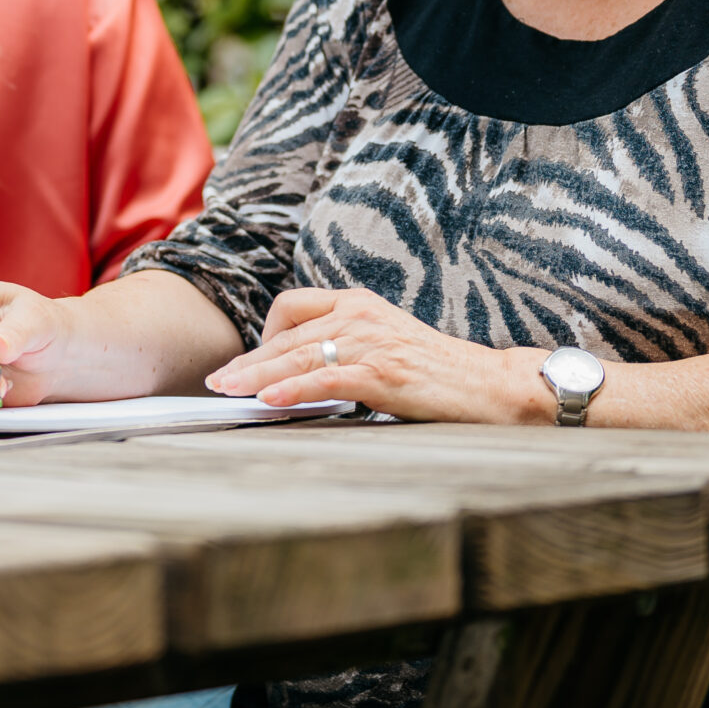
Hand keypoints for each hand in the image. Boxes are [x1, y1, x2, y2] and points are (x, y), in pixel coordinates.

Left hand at [204, 287, 552, 424]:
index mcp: (360, 304)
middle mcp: (360, 315)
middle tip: (218, 382)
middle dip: (247, 361)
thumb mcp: (386, 347)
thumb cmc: (439, 374)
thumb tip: (301, 375)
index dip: (265, 333)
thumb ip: (347, 350)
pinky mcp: (381, 374)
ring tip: (227, 392)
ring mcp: (370, 343)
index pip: (293, 305)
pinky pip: (325, 381)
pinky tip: (269, 403)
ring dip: (256, 376)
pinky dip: (292, 392)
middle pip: (286, 336)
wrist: (490, 385)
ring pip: (297, 358)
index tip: (252, 361)